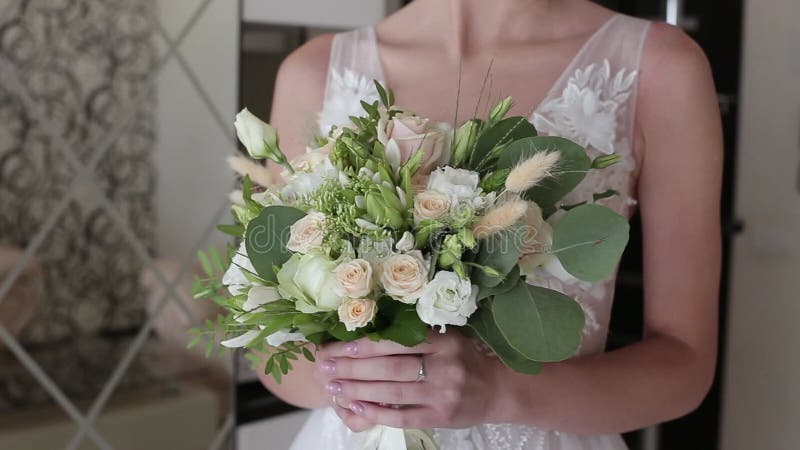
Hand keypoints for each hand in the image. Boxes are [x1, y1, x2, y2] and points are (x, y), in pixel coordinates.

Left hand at [316, 332, 503, 431]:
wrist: (496, 389)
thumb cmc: (463, 359)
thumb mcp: (447, 338)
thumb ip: (416, 334)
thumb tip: (367, 328)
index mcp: (444, 341)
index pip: (397, 342)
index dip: (364, 345)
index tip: (338, 347)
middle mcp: (445, 366)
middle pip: (389, 367)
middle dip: (352, 368)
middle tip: (325, 368)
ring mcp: (443, 394)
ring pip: (392, 392)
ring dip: (357, 390)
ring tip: (333, 387)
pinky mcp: (441, 417)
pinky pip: (402, 416)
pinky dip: (377, 412)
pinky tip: (356, 407)